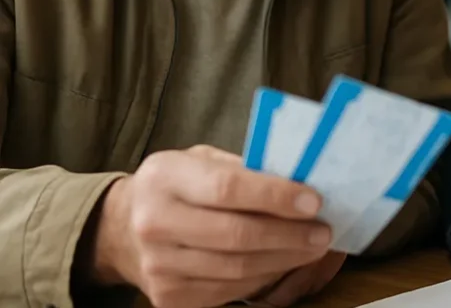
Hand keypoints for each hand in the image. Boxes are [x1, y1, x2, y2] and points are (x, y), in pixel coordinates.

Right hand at [89, 145, 333, 307]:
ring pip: (236, 269)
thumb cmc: (178, 185)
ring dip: (284, 259)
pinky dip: (264, 277)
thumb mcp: (201, 160)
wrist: (121, 229)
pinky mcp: (167, 297)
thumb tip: (300, 179)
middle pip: (235, 235)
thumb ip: (243, 167)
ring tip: (313, 246)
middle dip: (289, 234)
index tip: (314, 200)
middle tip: (324, 231)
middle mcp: (155, 222)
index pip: (228, 188)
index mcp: (165, 177)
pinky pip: (228, 290)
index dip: (275, 196)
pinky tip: (284, 262)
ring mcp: (159, 265)